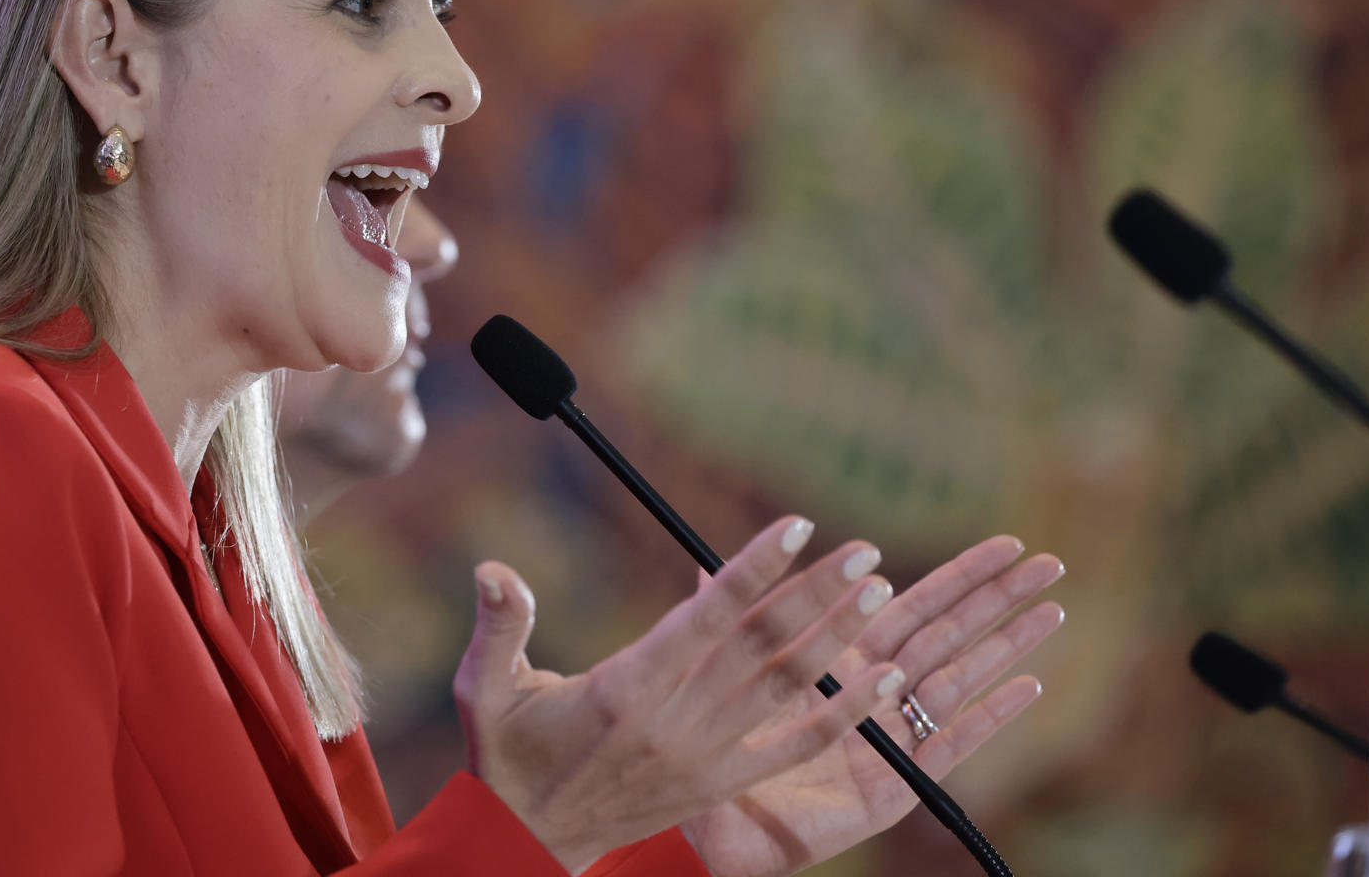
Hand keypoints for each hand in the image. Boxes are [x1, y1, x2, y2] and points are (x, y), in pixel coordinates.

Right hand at [454, 517, 904, 873]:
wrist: (529, 841)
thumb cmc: (506, 752)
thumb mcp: (485, 688)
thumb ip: (501, 625)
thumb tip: (492, 567)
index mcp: (626, 689)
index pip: (706, 619)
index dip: (754, 570)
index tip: (798, 526)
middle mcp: (676, 722)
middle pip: (761, 647)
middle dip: (817, 594)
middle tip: (865, 550)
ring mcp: (706, 756)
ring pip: (786, 688)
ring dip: (837, 639)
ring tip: (879, 591)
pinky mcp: (722, 782)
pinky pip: (795, 744)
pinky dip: (844, 713)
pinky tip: (883, 680)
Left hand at [680, 535, 1065, 876]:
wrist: (707, 817)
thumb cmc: (715, 741)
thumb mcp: (726, 667)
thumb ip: (730, 614)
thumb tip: (704, 558)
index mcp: (844, 659)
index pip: (915, 604)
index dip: (960, 575)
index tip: (1005, 544)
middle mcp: (876, 693)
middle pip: (950, 634)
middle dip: (999, 599)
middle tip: (1050, 564)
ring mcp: (891, 738)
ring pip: (959, 679)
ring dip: (1006, 645)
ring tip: (1054, 611)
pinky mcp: (894, 785)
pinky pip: (947, 746)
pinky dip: (988, 716)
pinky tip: (1027, 687)